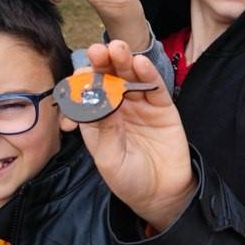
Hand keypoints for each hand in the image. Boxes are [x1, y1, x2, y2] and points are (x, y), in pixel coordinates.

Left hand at [68, 41, 193, 231]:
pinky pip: (154, 87)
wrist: (161, 194)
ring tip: (118, 50)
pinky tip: (140, 63)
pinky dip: (148, 74)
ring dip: (124, 62)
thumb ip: (106, 129)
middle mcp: (117, 108)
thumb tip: (102, 100)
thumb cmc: (128, 180)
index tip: (82, 73)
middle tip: (98, 51)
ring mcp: (140, 105)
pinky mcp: (162, 107)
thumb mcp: (110, 158)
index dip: (85, 81)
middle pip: (109, 79)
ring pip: (130, 78)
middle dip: (103, 64)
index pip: (87, 94)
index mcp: (97, 120)